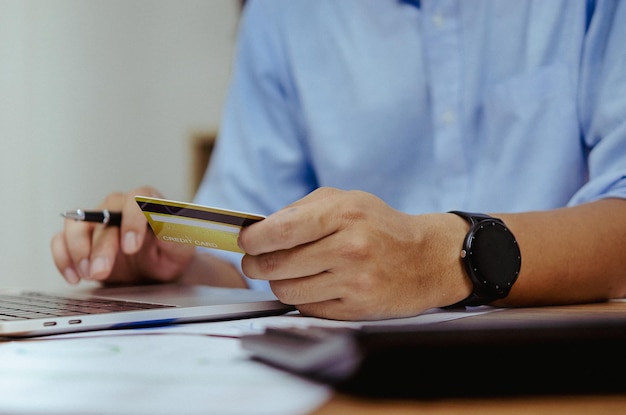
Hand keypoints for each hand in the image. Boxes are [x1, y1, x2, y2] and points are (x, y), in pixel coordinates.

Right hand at [51, 186, 195, 284]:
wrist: (161, 270)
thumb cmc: (172, 252)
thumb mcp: (182, 245)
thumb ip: (174, 233)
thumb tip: (164, 225)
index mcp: (146, 203)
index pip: (137, 199)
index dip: (131, 221)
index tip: (131, 247)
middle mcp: (118, 207)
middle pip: (103, 218)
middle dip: (101, 247)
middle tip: (102, 271)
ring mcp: (98, 222)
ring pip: (76, 224)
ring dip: (78, 250)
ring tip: (88, 274)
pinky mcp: (83, 240)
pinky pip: (61, 240)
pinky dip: (63, 258)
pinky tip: (75, 277)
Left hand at [238, 187, 470, 319]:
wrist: (427, 258)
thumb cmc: (380, 225)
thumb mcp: (346, 200)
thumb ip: (302, 209)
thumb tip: (260, 228)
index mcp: (343, 214)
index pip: (279, 231)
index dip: (252, 239)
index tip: (246, 241)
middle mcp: (349, 248)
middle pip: (276, 265)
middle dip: (255, 264)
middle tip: (255, 261)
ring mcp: (354, 282)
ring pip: (287, 291)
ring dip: (278, 282)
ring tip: (286, 272)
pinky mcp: (357, 309)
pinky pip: (308, 309)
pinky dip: (302, 299)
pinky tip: (312, 286)